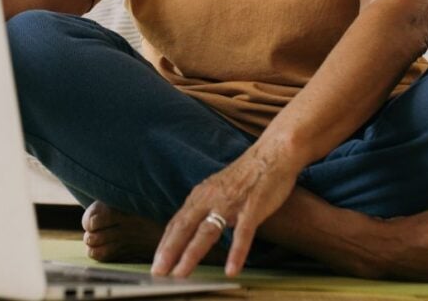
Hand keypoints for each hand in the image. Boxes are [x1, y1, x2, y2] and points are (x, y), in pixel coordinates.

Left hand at [151, 143, 300, 277]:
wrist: (271, 154)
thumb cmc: (246, 175)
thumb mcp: (217, 188)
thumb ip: (204, 206)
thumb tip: (190, 225)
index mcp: (201, 195)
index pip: (177, 223)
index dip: (165, 243)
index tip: (156, 262)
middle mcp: (210, 199)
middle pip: (185, 228)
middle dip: (169, 251)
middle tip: (158, 272)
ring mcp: (230, 203)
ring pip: (207, 232)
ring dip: (192, 254)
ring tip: (181, 273)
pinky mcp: (251, 208)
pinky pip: (242, 233)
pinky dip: (236, 252)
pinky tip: (232, 269)